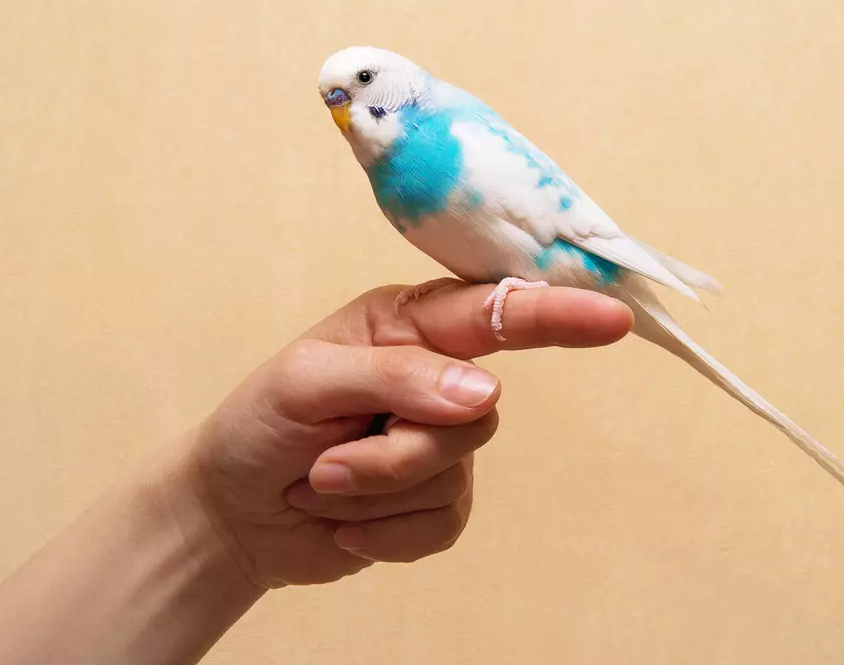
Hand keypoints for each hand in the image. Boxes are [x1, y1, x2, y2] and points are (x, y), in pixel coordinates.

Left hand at [171, 283, 632, 588]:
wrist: (234, 513)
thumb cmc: (258, 426)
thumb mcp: (305, 382)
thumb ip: (395, 376)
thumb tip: (481, 395)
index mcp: (407, 324)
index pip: (494, 312)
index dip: (556, 314)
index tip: (609, 318)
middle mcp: (435, 375)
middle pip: (475, 414)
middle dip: (394, 452)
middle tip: (324, 462)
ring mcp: (440, 441)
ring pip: (454, 471)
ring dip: (374, 490)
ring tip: (320, 484)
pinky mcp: (435, 499)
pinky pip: (442, 522)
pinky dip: (383, 531)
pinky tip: (343, 519)